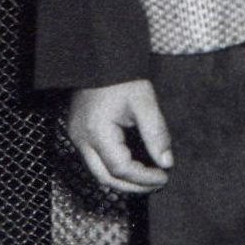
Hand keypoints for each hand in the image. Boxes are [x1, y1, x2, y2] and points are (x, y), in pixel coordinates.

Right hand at [67, 79, 173, 193]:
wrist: (98, 59)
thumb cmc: (121, 77)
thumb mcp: (144, 102)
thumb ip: (156, 133)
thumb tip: (166, 162)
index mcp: (97, 132)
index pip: (121, 168)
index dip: (144, 178)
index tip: (164, 176)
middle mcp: (82, 139)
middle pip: (105, 178)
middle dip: (133, 186)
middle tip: (157, 184)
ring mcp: (77, 137)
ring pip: (98, 172)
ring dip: (123, 180)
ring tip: (148, 179)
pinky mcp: (79, 133)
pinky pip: (95, 161)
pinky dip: (115, 168)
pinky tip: (134, 166)